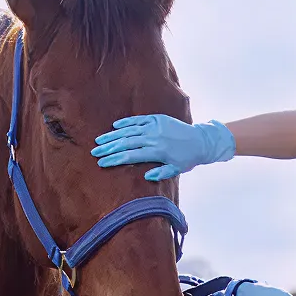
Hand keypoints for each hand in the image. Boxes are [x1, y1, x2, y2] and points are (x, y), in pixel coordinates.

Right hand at [91, 114, 235, 180]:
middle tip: (95, 152)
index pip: (130, 156)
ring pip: (129, 131)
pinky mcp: (157, 118)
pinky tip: (115, 126)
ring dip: (113, 135)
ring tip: (100, 140)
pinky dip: (126, 122)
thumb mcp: (176, 170)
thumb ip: (161, 174)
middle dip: (109, 148)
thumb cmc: (188, 158)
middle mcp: (154, 137)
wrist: (201, 140)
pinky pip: (139, 120)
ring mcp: (155, 126)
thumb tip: (146, 177)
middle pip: (126, 142)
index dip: (114, 159)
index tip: (102, 162)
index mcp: (157, 152)